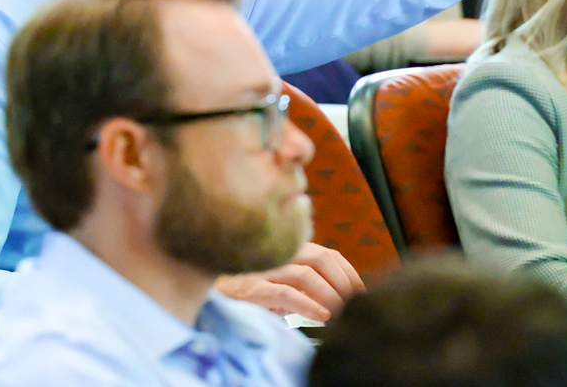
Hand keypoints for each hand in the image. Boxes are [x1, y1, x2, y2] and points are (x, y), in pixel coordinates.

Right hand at [212, 242, 363, 321]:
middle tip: (355, 306)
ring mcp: (263, 269)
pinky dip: (307, 304)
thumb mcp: (279, 283)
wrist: (204, 285)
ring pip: (306, 274)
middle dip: (344, 283)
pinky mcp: (251, 288)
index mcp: (287, 249)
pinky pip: (284, 292)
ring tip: (341, 314)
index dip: (350, 272)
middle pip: (322, 258)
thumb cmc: (246, 289)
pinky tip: (321, 316)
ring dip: (330, 295)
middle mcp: (277, 253)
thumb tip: (338, 301)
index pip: (329, 254)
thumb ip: (304, 286)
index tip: (362, 293)